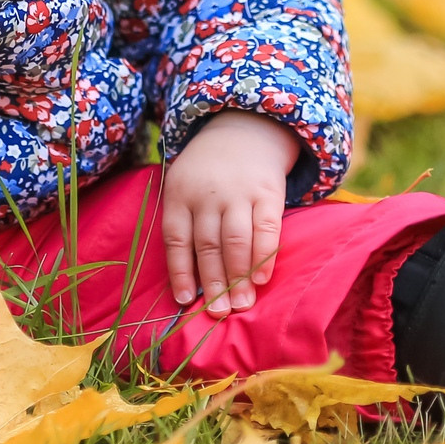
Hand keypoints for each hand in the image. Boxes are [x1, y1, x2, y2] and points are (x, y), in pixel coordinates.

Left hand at [161, 111, 300, 318]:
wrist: (244, 129)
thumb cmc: (207, 173)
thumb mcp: (184, 187)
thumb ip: (184, 224)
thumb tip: (187, 283)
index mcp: (179, 194)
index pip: (177, 239)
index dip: (180, 272)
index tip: (185, 301)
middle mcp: (207, 194)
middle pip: (208, 245)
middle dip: (213, 284)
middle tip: (218, 314)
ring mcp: (238, 192)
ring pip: (236, 242)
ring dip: (239, 278)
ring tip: (241, 305)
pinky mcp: (268, 192)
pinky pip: (266, 229)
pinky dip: (264, 257)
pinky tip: (262, 279)